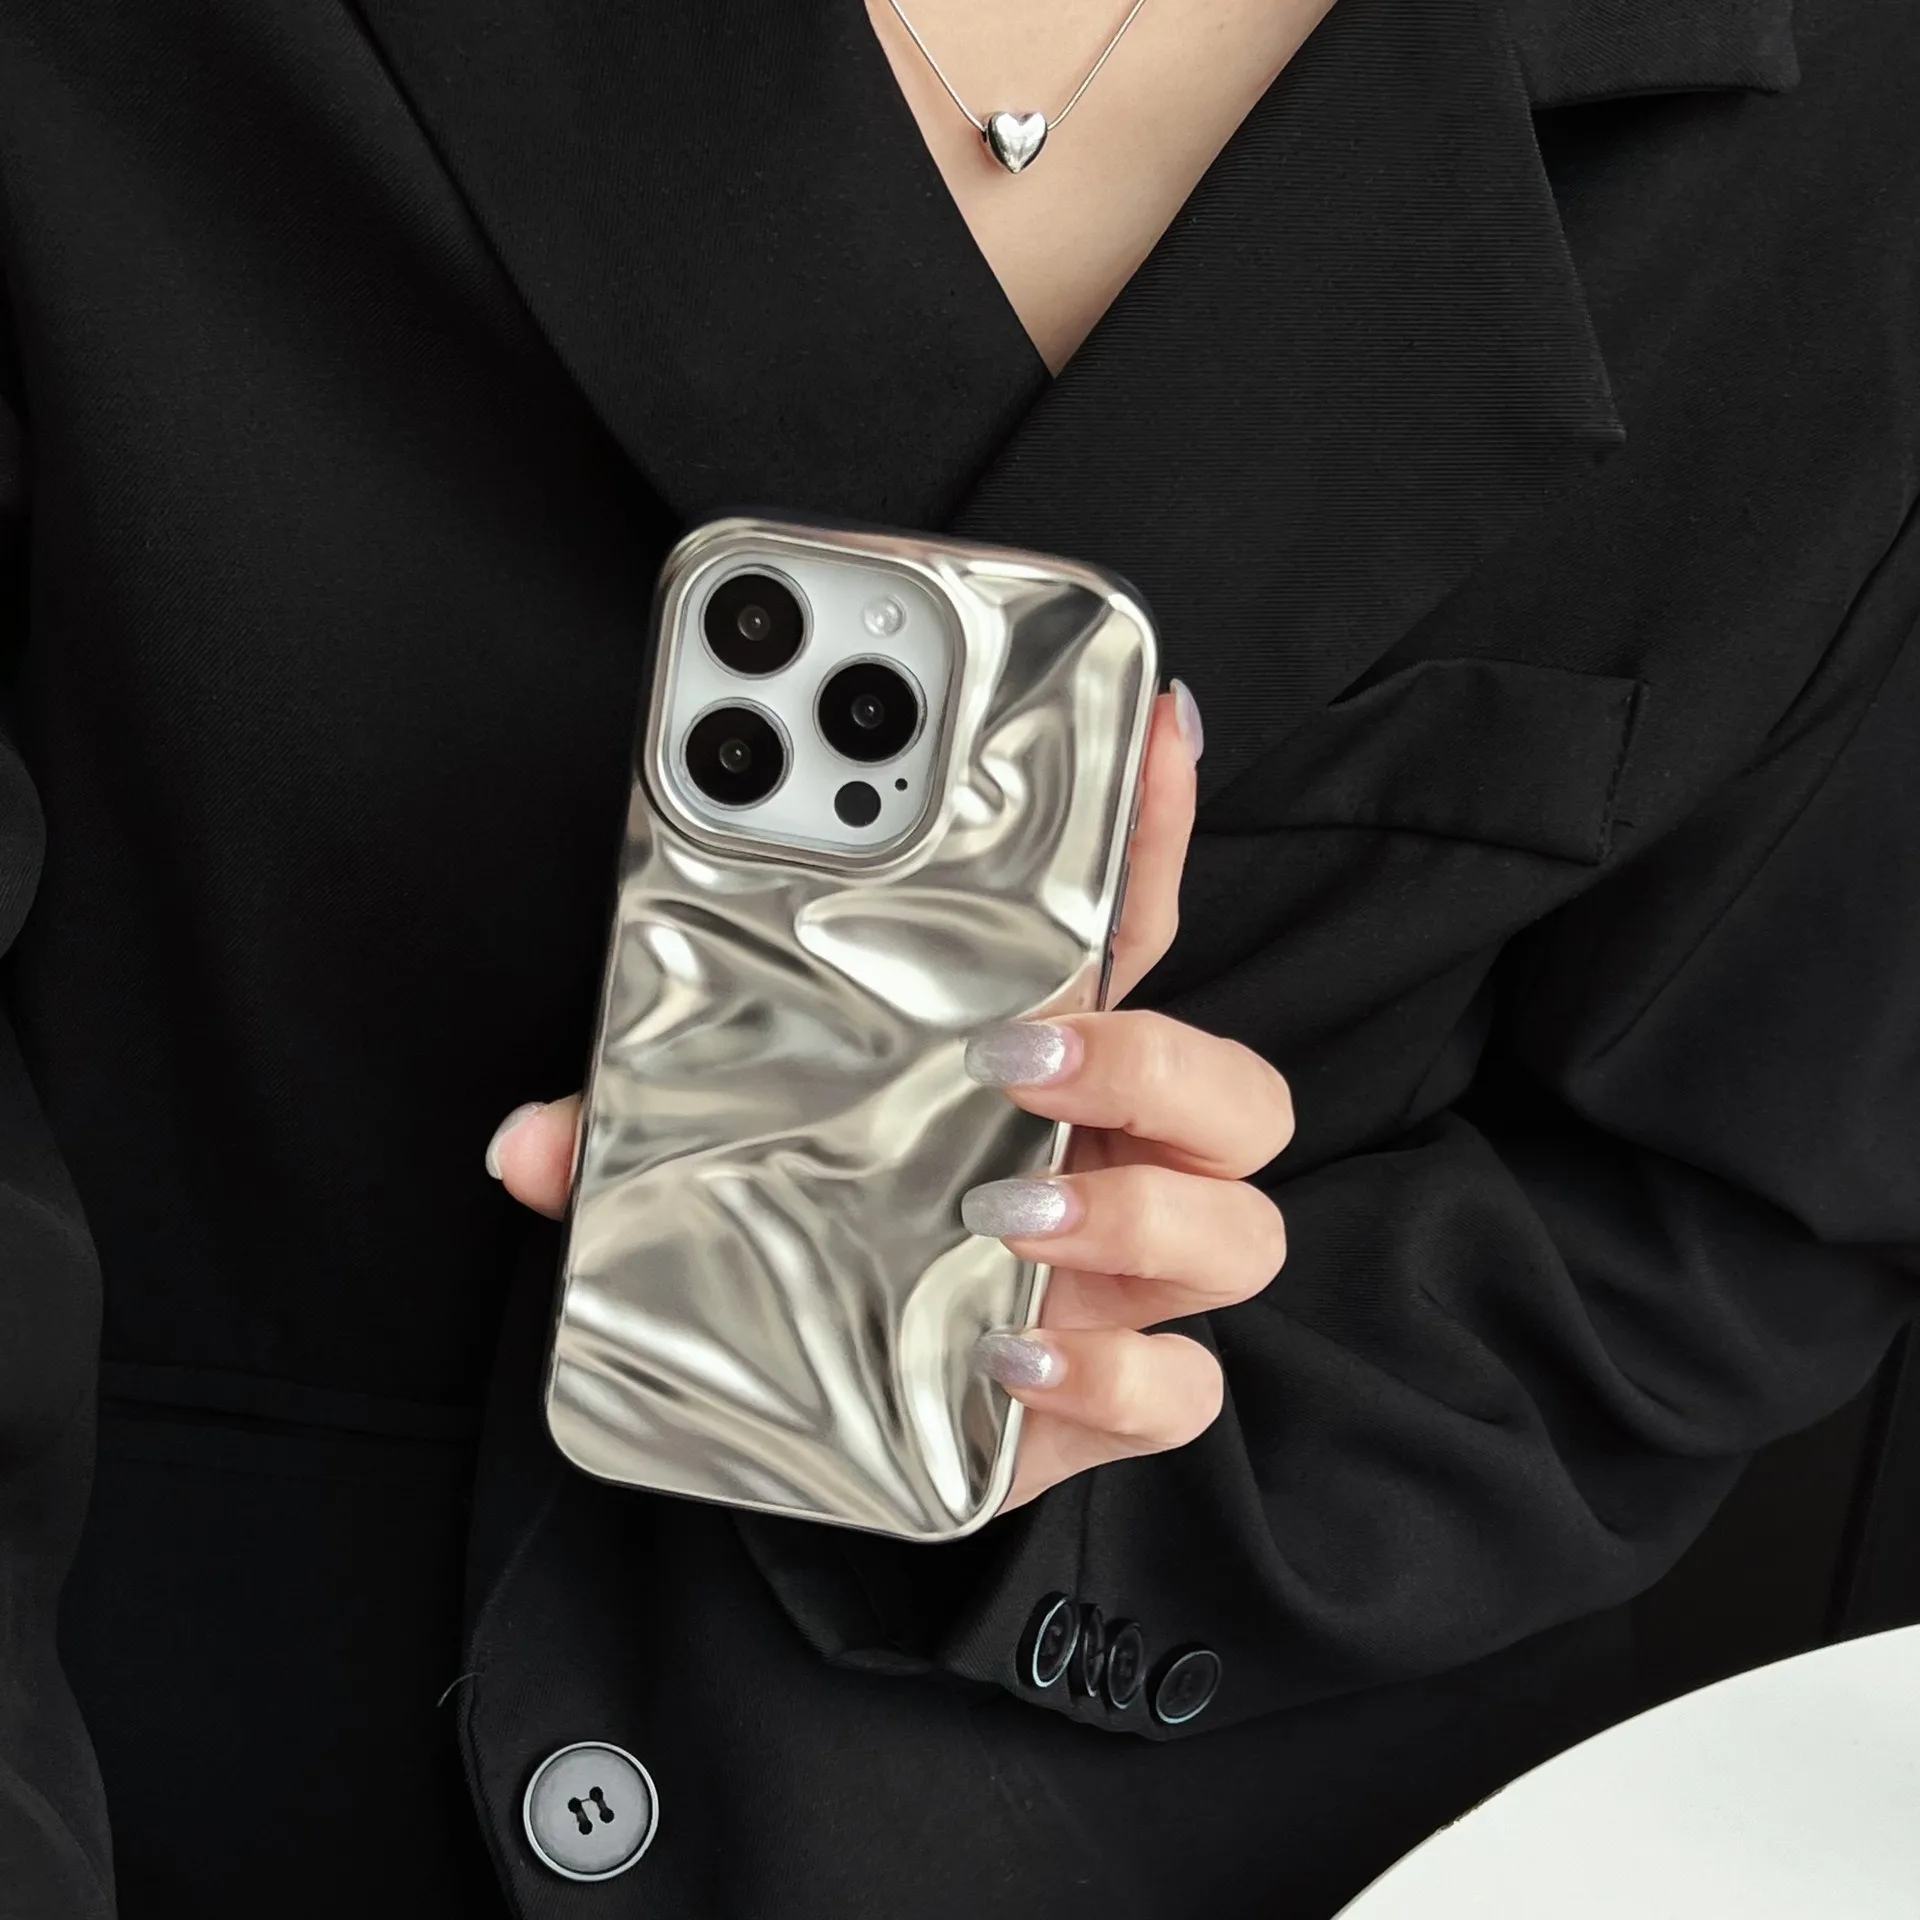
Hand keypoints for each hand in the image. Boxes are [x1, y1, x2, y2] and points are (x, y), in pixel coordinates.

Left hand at [487, 683, 1292, 1509]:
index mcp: (1047, 1074)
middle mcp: (1114, 1168)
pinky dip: (1122, 1378)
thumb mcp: (729, 1169)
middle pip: (1234, 1088)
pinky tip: (1017, 1356)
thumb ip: (644, 1137)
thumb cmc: (826, 1250)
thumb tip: (525, 1141)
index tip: (1149, 723)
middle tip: (1017, 1050)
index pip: (1129, 930)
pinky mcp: (1113, 1401)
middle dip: (1154, 1057)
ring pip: (1240, 1228)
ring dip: (1144, 1213)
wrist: (848, 1424)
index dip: (1152, 826)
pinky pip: (1186, 1392)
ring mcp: (1128, 1286)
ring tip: (1006, 1217)